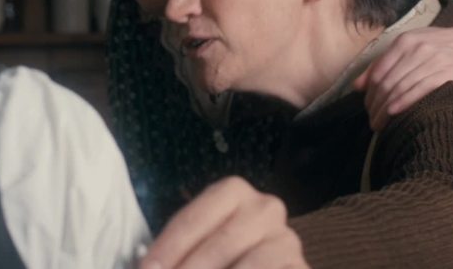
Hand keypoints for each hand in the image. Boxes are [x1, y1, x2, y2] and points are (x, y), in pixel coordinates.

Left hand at [139, 177, 308, 268]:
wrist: (256, 256)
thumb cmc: (219, 254)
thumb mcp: (198, 245)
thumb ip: (178, 254)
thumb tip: (150, 268)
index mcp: (233, 193)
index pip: (193, 219)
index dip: (168, 249)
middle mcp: (265, 209)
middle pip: (221, 244)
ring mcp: (288, 240)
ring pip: (251, 265)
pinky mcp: (302, 266)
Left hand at [354, 23, 452, 130]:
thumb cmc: (441, 48)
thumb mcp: (411, 47)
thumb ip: (384, 63)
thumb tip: (357, 86)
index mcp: (404, 41)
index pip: (378, 72)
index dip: (369, 94)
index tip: (367, 109)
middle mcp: (417, 48)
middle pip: (387, 82)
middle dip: (375, 105)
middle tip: (372, 122)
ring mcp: (433, 59)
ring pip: (401, 87)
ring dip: (386, 110)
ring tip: (380, 124)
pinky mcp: (449, 72)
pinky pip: (421, 89)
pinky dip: (405, 102)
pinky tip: (395, 114)